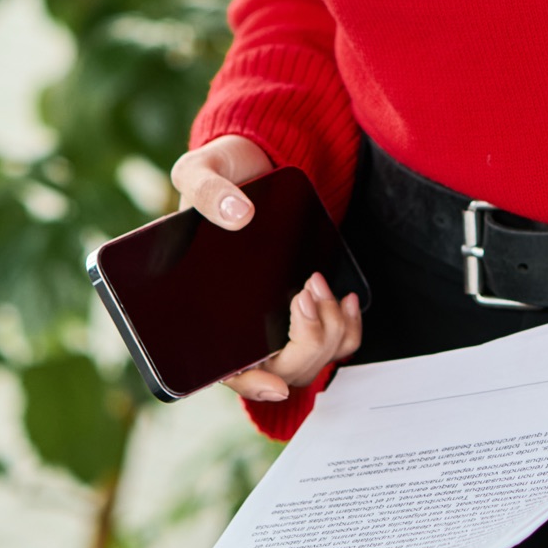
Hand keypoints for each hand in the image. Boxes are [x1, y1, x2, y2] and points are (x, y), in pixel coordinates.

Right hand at [169, 135, 362, 406]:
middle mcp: (244, 325)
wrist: (255, 163)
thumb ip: (206, 190)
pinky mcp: (308, 309)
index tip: (274, 384)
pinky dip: (347, 328)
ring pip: (312, 358)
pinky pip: (335, 340)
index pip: (225, 368)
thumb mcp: (200, 170)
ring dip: (327, 330)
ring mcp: (278, 321)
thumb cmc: (219, 176)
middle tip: (305, 292)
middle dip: (305, 340)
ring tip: (318, 283)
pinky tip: (345, 299)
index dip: (249, 384)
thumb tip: (237, 214)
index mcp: (206, 310)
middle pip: (282, 368)